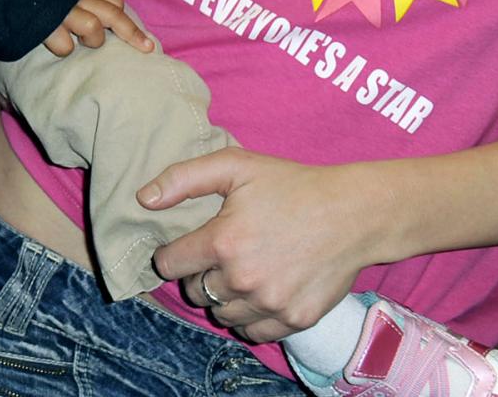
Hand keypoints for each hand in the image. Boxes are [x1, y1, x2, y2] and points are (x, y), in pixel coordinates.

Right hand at [42, 0, 153, 57]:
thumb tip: (94, 3)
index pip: (112, 1)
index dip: (127, 18)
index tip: (145, 40)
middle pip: (111, 14)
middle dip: (131, 33)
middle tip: (147, 48)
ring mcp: (58, 9)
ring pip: (92, 28)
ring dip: (92, 40)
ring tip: (82, 42)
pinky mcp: (42, 24)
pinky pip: (64, 44)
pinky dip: (63, 48)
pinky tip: (54, 45)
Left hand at [146, 150, 381, 342]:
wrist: (354, 214)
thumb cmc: (292, 185)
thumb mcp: (234, 166)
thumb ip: (182, 179)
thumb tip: (144, 199)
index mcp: (222, 242)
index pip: (170, 264)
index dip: (171, 254)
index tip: (183, 248)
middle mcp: (243, 279)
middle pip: (195, 292)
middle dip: (198, 276)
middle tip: (218, 258)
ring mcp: (271, 303)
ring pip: (222, 315)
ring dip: (223, 298)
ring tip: (239, 274)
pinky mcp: (295, 319)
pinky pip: (254, 332)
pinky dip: (250, 318)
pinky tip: (258, 294)